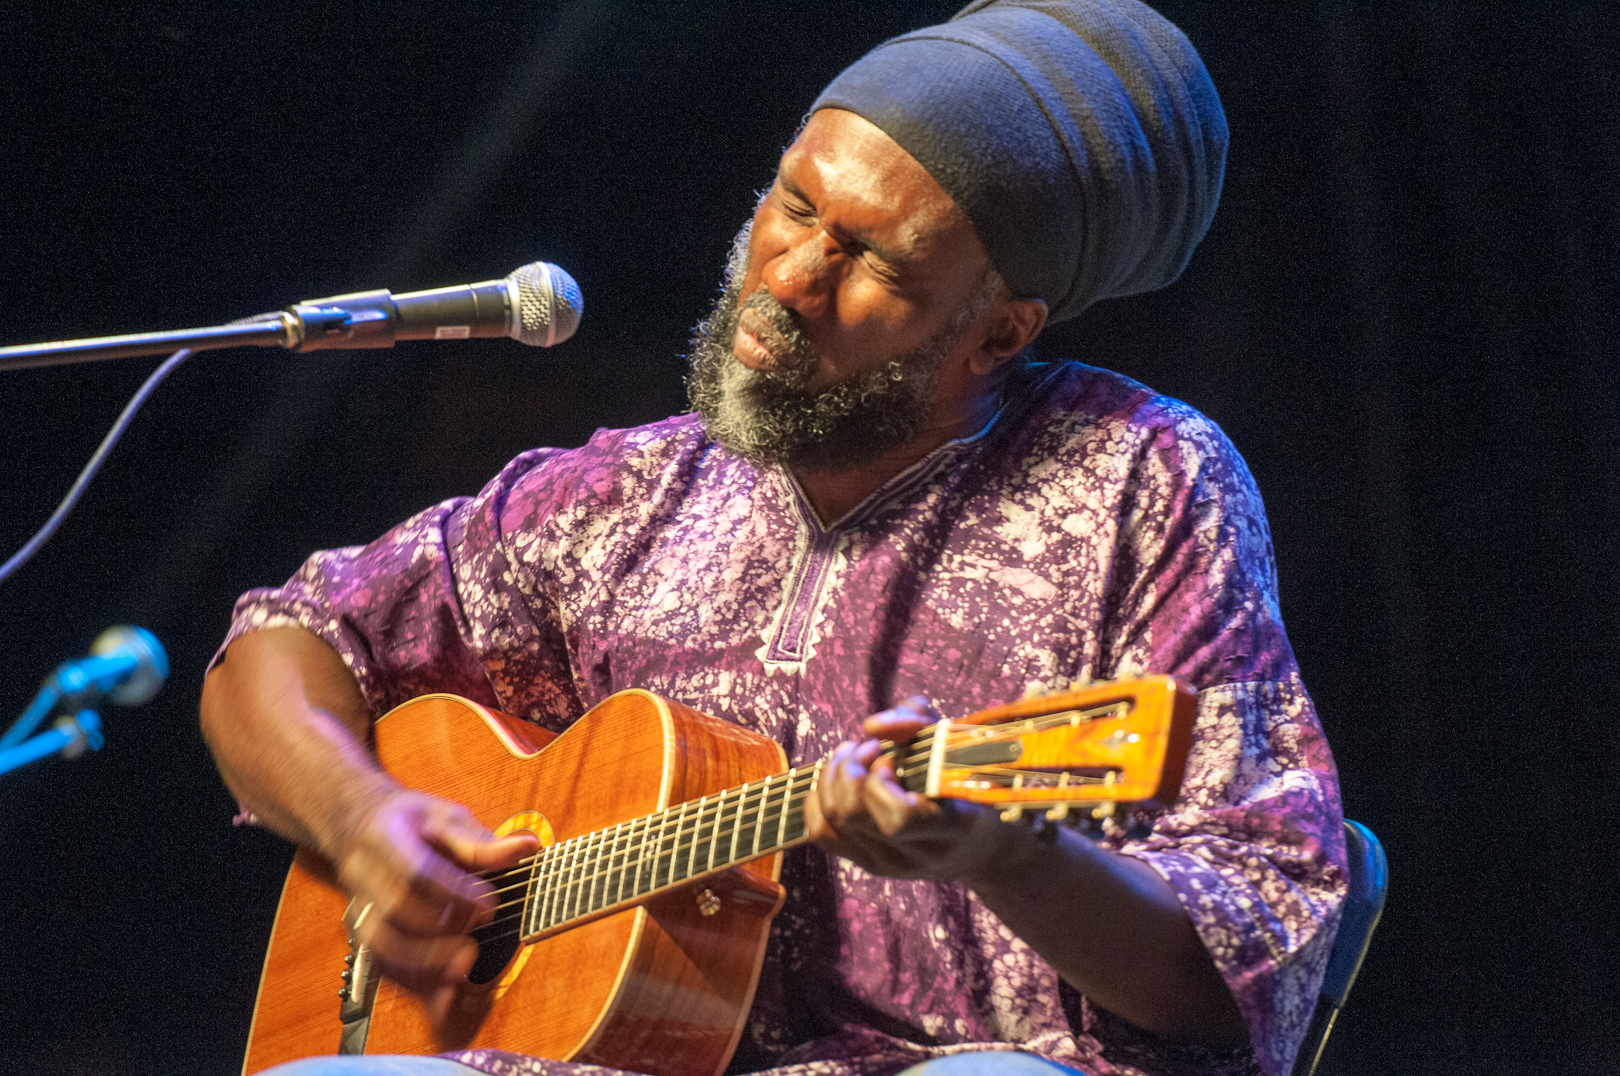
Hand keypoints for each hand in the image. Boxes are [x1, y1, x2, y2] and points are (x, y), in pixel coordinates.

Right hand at [335, 789, 538, 1023]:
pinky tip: (442, 995)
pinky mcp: (362, 935)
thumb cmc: (412, 823)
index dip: (453, 892)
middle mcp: (362, 875)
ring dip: (423, 964)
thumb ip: (482, 842)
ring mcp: (359, 908)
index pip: (415, 870)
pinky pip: (382, 967)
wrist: (362, 827)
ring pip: (381, 946)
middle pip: (395, 911)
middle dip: (440, 931)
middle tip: (477, 938)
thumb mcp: (447, 818)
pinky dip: (412, 984)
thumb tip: (528, 847)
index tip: (489, 907)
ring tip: (463, 967)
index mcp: (384, 837)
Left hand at [803, 696, 1019, 882]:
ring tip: (855, 756)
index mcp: (953, 827)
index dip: (881, 781)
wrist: (984, 845)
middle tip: (870, 749)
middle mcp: (919, 854)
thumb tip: (871, 726)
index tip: (892, 758)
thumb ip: (918, 721)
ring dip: (834, 777)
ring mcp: (891, 864)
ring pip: (832, 821)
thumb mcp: (957, 742)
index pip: (898, 818)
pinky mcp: (869, 863)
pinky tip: (839, 778)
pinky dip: (818, 797)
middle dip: (849, 768)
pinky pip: (821, 832)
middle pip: (853, 816)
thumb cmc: (971, 781)